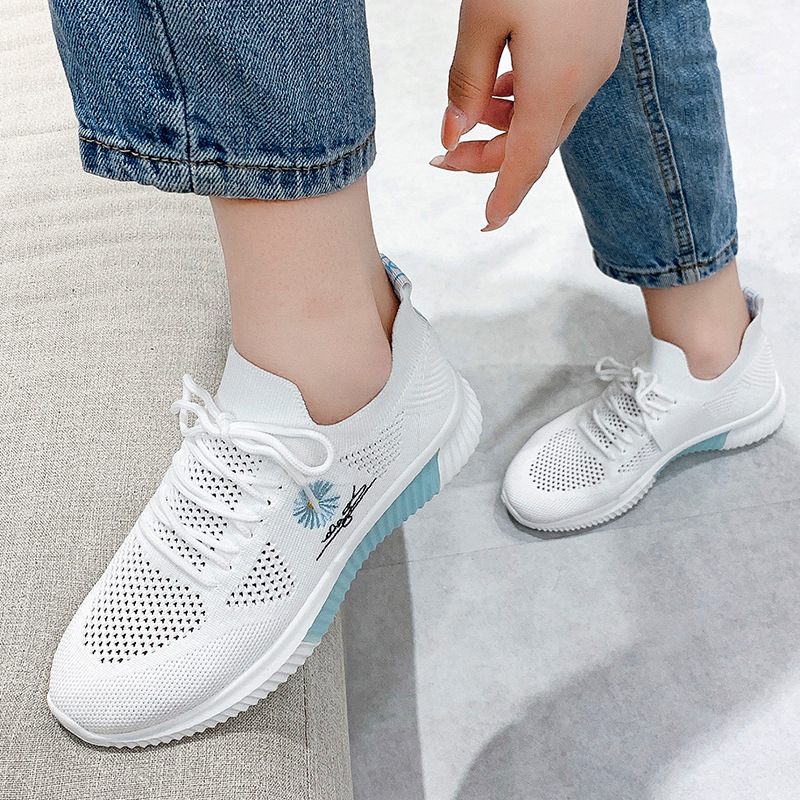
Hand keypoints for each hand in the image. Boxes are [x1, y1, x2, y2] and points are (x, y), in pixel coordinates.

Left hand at [431, 0, 628, 230]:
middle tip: (443, 155)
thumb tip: (453, 135)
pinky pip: (559, 90)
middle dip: (487, 157)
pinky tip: (502, 82)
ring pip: (546, 119)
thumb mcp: (482, 18)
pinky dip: (526, 98)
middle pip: (533, 145)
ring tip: (469, 112)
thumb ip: (465, 84)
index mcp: (554, 88)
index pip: (525, 165)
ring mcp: (595, 64)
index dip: (504, 198)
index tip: (487, 224)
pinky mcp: (597, 44)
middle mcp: (582, 85)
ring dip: (506, 126)